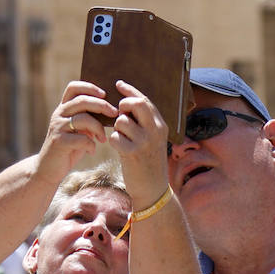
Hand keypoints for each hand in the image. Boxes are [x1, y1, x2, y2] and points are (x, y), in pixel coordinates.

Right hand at [39, 81, 115, 178]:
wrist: (48, 169)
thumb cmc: (69, 148)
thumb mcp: (79, 131)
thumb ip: (88, 119)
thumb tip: (110, 111)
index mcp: (63, 109)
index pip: (73, 87)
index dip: (90, 87)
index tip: (104, 94)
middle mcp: (59, 114)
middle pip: (82, 100)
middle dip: (102, 105)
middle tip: (114, 113)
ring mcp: (57, 127)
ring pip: (83, 118)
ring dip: (98, 128)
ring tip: (103, 139)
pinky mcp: (59, 142)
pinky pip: (81, 138)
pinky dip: (91, 145)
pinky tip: (92, 151)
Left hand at [108, 80, 170, 199]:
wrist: (152, 189)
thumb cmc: (148, 162)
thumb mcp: (152, 140)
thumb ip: (143, 123)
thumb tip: (125, 104)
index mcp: (161, 126)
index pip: (145, 100)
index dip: (130, 90)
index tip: (119, 84)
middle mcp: (155, 131)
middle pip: (136, 104)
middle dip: (123, 105)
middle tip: (118, 112)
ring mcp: (144, 142)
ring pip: (121, 121)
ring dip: (116, 128)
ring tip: (123, 139)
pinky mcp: (132, 153)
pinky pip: (114, 137)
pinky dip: (114, 141)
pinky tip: (120, 150)